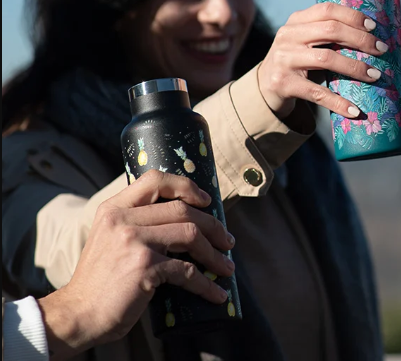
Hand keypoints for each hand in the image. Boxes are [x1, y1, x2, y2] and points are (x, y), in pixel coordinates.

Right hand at [36, 170, 235, 358]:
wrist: (77, 315)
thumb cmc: (101, 280)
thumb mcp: (111, 238)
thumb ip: (137, 223)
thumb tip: (186, 218)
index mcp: (114, 208)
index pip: (155, 180)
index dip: (186, 186)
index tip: (206, 201)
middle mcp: (122, 219)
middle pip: (183, 210)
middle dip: (213, 226)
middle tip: (227, 242)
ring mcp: (134, 241)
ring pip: (191, 235)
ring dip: (215, 254)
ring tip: (226, 267)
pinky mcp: (144, 266)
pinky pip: (187, 271)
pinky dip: (206, 284)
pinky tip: (216, 293)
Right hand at [257, 2, 387, 119]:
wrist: (265, 87)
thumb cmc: (298, 61)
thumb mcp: (307, 41)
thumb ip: (328, 34)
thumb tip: (373, 36)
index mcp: (296, 21)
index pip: (327, 10)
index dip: (353, 16)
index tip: (374, 26)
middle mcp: (288, 35)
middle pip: (331, 31)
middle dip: (361, 40)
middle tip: (382, 50)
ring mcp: (284, 59)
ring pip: (326, 59)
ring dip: (355, 67)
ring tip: (375, 75)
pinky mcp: (283, 83)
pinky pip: (317, 93)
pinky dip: (338, 103)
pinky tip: (355, 111)